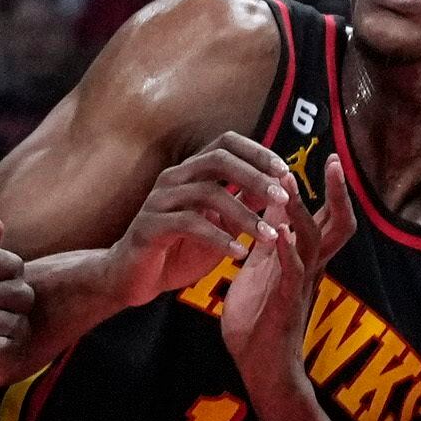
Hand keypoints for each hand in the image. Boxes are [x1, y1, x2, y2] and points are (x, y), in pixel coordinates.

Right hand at [103, 133, 308, 312]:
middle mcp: (173, 178)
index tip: (285, 170)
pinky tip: (239, 253)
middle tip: (283, 198)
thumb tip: (280, 188)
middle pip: (217, 159)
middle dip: (254, 176)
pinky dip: (219, 237)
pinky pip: (188, 223)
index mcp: (190, 172)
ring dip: (244, 213)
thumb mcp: (221, 225)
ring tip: (269, 235)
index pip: (225, 143)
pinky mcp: (149, 226)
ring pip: (206, 191)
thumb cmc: (180, 248)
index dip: (256, 151)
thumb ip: (244, 205)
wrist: (135, 277)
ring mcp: (159, 200)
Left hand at [217, 169, 353, 379]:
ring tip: (288, 185)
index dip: (333, 190)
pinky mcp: (288, 303)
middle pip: (338, 225)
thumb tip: (271, 205)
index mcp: (303, 259)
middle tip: (334, 161)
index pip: (328, 218)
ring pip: (313, 242)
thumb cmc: (259, 318)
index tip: (331, 157)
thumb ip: (270, 239)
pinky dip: (285, 250)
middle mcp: (311, 268)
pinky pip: (292, 272)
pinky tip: (278, 231)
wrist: (260, 366)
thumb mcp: (262, 270)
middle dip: (338, 194)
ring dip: (301, 212)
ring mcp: (302, 285)